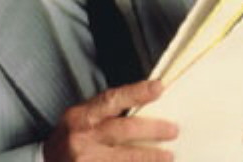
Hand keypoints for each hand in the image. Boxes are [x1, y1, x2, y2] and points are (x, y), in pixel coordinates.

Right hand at [43, 79, 176, 160]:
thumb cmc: (69, 137)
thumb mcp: (81, 117)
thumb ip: (107, 112)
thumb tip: (143, 105)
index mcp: (81, 116)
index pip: (112, 99)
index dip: (136, 93)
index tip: (159, 88)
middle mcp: (82, 138)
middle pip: (123, 130)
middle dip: (152, 130)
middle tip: (173, 130)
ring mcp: (84, 161)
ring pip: (123, 158)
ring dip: (149, 157)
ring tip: (168, 156)